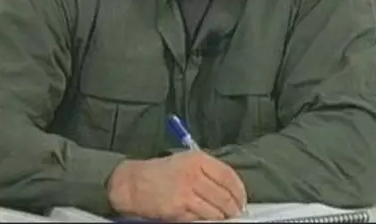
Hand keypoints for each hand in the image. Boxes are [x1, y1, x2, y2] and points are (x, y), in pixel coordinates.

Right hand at [107, 150, 246, 220]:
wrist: (134, 182)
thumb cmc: (160, 172)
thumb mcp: (185, 161)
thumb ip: (206, 171)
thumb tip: (228, 188)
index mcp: (197, 159)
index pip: (228, 175)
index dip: (239, 191)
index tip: (241, 200)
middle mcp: (193, 174)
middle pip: (224, 196)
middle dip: (233, 208)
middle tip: (235, 214)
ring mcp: (186, 192)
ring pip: (215, 211)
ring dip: (221, 218)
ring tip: (221, 218)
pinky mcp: (178, 208)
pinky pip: (200, 219)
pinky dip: (205, 221)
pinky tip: (204, 219)